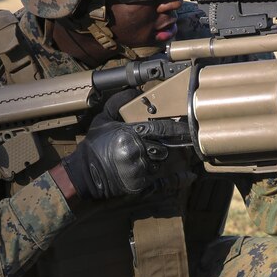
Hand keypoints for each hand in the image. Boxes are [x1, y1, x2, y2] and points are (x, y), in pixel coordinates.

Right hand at [62, 91, 190, 199]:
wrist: (84, 175)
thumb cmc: (94, 147)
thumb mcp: (102, 120)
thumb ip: (117, 103)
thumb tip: (135, 92)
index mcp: (129, 133)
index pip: (161, 128)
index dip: (177, 127)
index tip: (189, 124)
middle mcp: (136, 150)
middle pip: (166, 146)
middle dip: (179, 142)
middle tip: (192, 138)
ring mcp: (139, 169)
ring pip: (163, 162)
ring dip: (169, 158)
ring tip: (178, 154)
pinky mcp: (140, 184)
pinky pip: (163, 181)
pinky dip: (177, 179)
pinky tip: (189, 175)